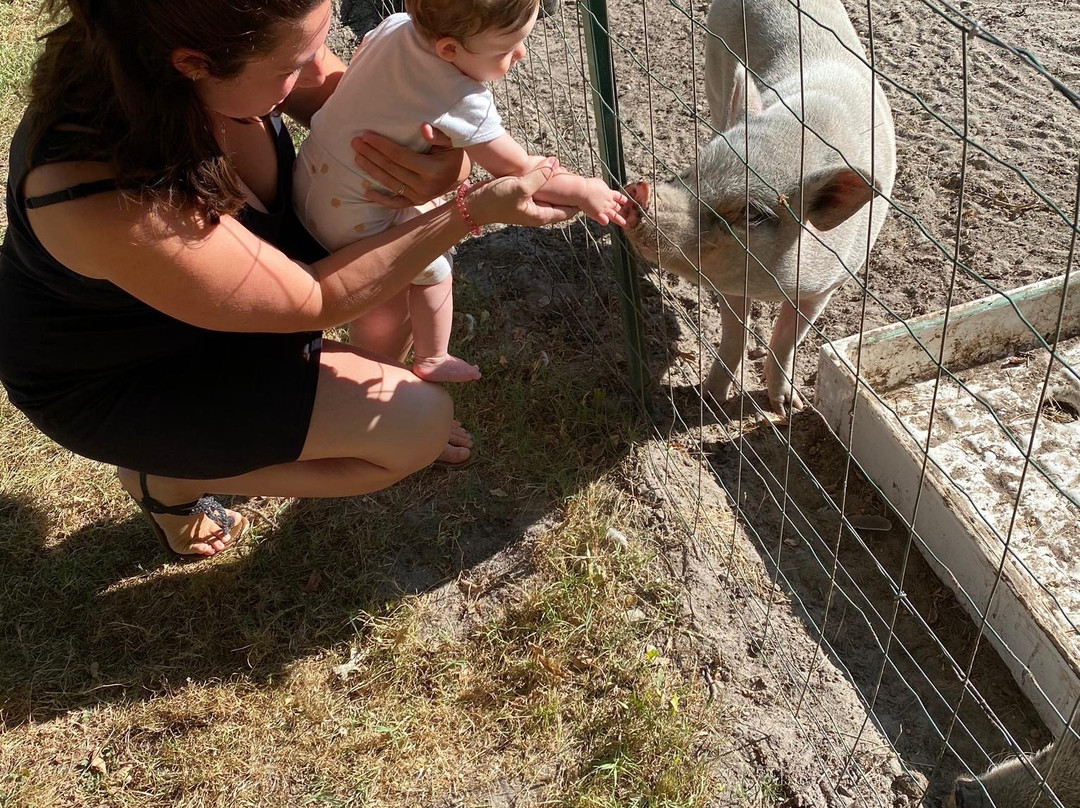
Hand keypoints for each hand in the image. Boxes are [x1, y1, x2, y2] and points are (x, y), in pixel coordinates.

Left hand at [351, 124, 470, 209]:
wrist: (461, 175)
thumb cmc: (454, 154)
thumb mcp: (451, 141)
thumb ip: (438, 135)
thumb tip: (423, 128)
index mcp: (431, 170)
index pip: (400, 156)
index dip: (382, 146)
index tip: (366, 136)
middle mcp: (424, 186)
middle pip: (391, 168)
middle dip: (371, 155)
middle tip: (355, 142)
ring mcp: (419, 197)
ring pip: (390, 183)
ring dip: (371, 170)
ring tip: (356, 157)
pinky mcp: (417, 203)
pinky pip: (396, 203)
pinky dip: (381, 200)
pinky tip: (366, 192)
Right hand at [466, 159, 576, 227]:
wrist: (472, 205)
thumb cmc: (495, 200)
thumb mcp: (519, 187)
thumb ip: (539, 176)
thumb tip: (555, 163)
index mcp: (542, 215)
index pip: (570, 210)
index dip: (580, 200)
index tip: (588, 187)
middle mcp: (538, 212)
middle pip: (562, 202)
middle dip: (570, 191)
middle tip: (578, 174)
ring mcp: (530, 205)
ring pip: (550, 194)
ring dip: (557, 184)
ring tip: (565, 170)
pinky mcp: (522, 197)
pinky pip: (539, 189)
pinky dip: (544, 180)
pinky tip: (546, 169)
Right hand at [579, 177, 628, 226]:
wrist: (582, 190)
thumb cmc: (588, 185)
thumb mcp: (600, 183)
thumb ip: (604, 188)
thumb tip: (604, 190)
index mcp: (610, 193)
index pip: (620, 197)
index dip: (625, 201)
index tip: (628, 203)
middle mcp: (609, 202)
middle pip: (619, 208)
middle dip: (625, 212)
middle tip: (630, 216)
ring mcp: (604, 209)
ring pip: (616, 216)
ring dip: (621, 221)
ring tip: (627, 226)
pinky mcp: (598, 214)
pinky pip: (605, 221)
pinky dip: (605, 222)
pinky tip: (604, 221)